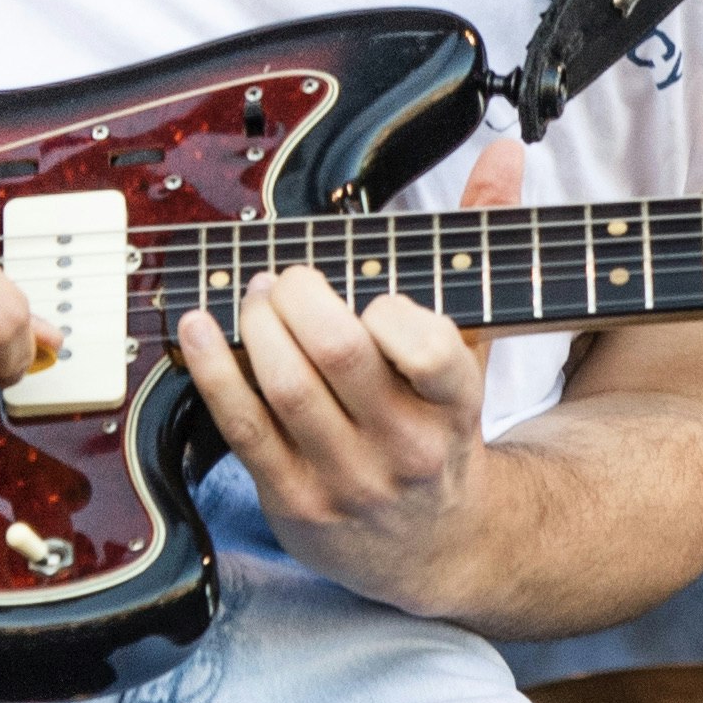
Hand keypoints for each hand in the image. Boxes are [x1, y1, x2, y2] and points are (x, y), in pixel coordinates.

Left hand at [178, 140, 525, 609]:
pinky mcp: (294, 501)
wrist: (437, 548)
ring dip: (256, 327)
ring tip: (254, 297)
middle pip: (340, 357)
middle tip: (287, 277)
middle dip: (300, 298)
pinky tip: (196, 329)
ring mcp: (347, 478)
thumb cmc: (444, 425)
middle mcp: (404, 446)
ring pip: (288, 389)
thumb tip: (506, 154)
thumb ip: (486, 240)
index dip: (393, 313)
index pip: (433, 351)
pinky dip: (211, 372)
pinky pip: (243, 428)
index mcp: (455, 404)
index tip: (374, 299)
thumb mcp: (477, 344)